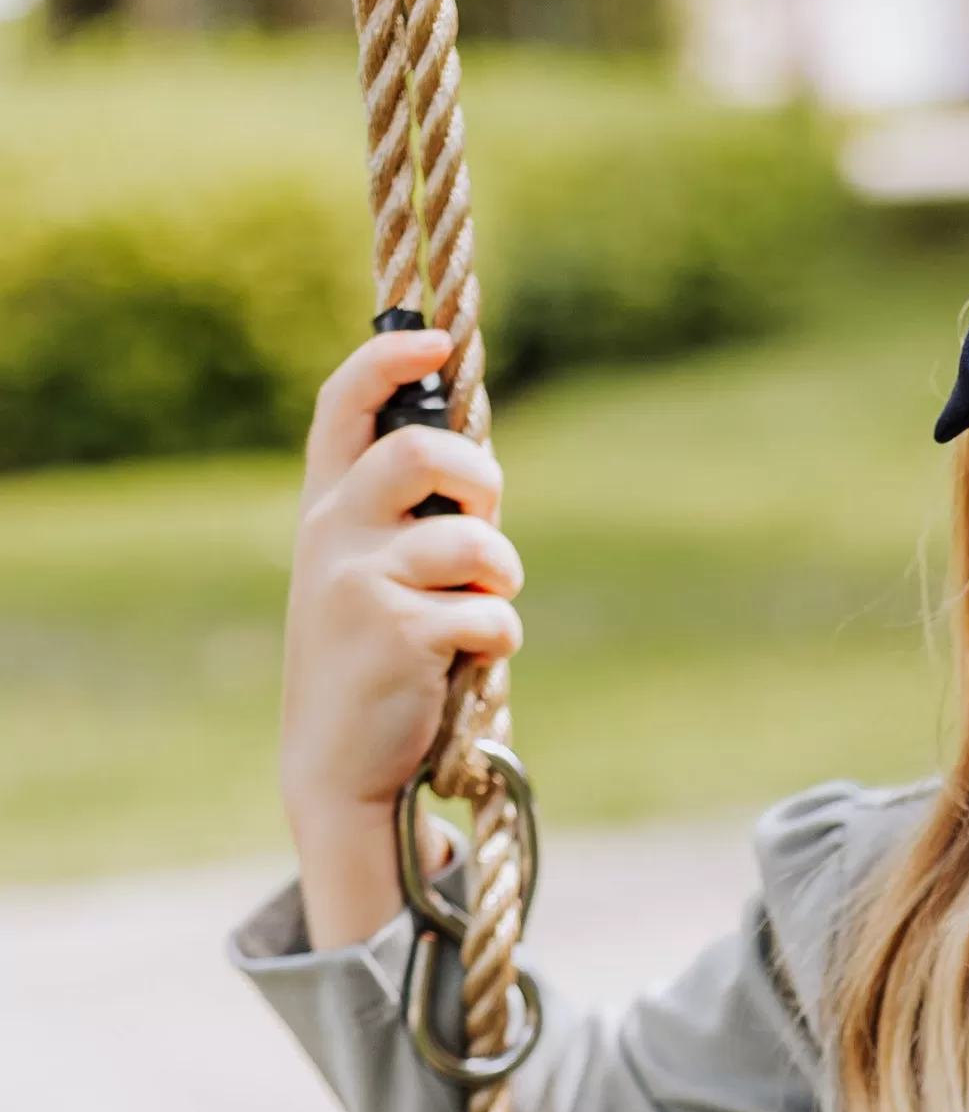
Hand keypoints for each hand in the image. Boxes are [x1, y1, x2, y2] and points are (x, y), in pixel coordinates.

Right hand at [280, 329, 524, 949]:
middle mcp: (333, 532)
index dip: (388, 362)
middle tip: (489, 517)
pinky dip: (498, 641)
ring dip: (501, 580)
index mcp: (324, 509)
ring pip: (475, 544)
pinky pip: (490, 616)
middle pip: (423, 452)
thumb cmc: (372, 666)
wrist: (338, 767)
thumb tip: (477, 473)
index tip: (435, 344)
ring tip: (481, 614)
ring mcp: (361, 581)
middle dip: (480, 479)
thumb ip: (408, 524)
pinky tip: (469, 668)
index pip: (342, 405)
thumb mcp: (369, 579)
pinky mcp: (398, 633)